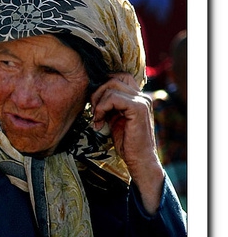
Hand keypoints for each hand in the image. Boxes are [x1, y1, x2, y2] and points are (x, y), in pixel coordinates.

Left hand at [90, 73, 164, 212]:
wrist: (139, 159)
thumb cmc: (126, 142)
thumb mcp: (114, 118)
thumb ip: (109, 105)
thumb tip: (93, 93)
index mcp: (137, 97)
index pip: (118, 77)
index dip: (102, 87)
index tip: (95, 105)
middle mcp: (142, 95)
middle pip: (113, 78)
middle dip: (97, 93)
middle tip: (94, 112)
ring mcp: (142, 101)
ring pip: (111, 86)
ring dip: (98, 102)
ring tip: (97, 119)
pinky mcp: (138, 108)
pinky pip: (113, 98)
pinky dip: (102, 108)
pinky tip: (100, 122)